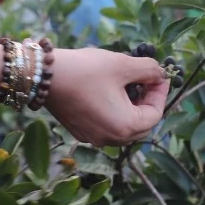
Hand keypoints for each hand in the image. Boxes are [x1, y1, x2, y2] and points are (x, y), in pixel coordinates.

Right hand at [45, 48, 168, 145]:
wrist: (43, 75)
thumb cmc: (85, 70)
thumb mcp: (123, 65)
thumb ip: (148, 69)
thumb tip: (160, 73)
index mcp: (124, 127)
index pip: (156, 114)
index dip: (160, 92)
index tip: (159, 75)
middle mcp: (110, 139)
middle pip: (141, 125)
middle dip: (147, 101)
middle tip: (146, 79)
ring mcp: (93, 137)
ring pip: (123, 126)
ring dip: (130, 107)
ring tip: (127, 83)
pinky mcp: (80, 131)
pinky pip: (106, 125)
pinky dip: (113, 111)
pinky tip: (108, 91)